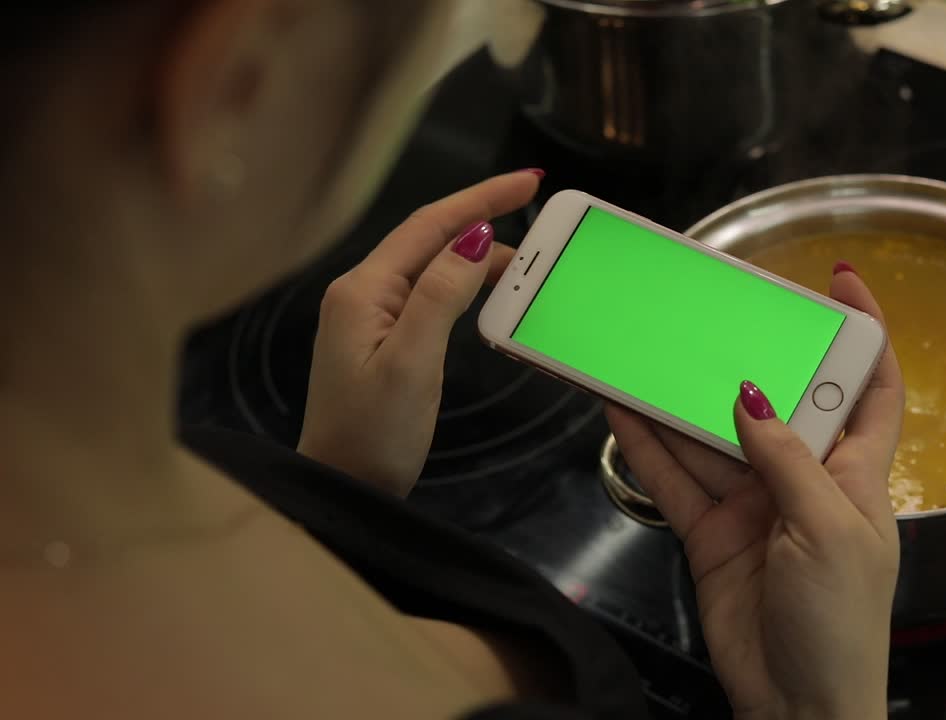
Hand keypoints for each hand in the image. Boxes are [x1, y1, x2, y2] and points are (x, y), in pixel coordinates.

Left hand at [297, 171, 540, 495]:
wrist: (342, 488)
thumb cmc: (374, 432)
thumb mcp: (412, 362)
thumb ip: (441, 295)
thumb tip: (474, 238)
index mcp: (364, 290)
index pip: (429, 225)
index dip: (481, 198)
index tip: (530, 180)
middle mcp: (363, 294)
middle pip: (431, 240)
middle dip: (484, 221)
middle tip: (541, 216)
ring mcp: (371, 318)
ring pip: (433, 268)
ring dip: (479, 259)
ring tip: (528, 266)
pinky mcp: (383, 340)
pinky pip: (430, 296)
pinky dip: (465, 287)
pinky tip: (490, 295)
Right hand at [605, 266, 904, 719]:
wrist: (797, 705)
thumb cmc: (840, 622)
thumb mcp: (830, 531)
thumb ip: (788, 460)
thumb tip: (752, 395)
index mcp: (855, 473)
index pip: (870, 388)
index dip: (865, 333)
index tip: (841, 281)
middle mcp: (804, 479)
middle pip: (775, 402)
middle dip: (748, 355)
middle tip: (714, 308)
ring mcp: (754, 504)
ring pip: (712, 436)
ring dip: (679, 398)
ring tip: (646, 348)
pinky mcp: (711, 533)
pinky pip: (676, 479)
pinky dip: (648, 447)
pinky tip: (621, 409)